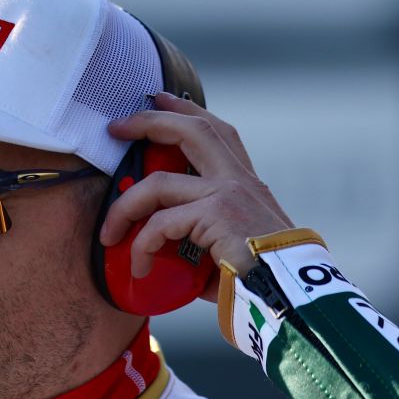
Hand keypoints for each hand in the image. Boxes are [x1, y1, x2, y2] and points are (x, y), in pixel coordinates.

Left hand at [99, 92, 293, 301]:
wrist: (290, 298)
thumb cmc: (258, 280)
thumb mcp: (228, 245)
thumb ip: (199, 234)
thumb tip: (161, 246)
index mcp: (244, 183)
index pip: (215, 131)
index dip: (185, 111)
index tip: (158, 99)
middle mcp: (238, 180)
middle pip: (191, 130)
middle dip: (148, 123)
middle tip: (115, 128)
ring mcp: (227, 194)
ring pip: (158, 183)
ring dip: (124, 207)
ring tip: (108, 234)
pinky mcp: (216, 216)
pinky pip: (160, 225)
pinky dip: (141, 246)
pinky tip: (140, 267)